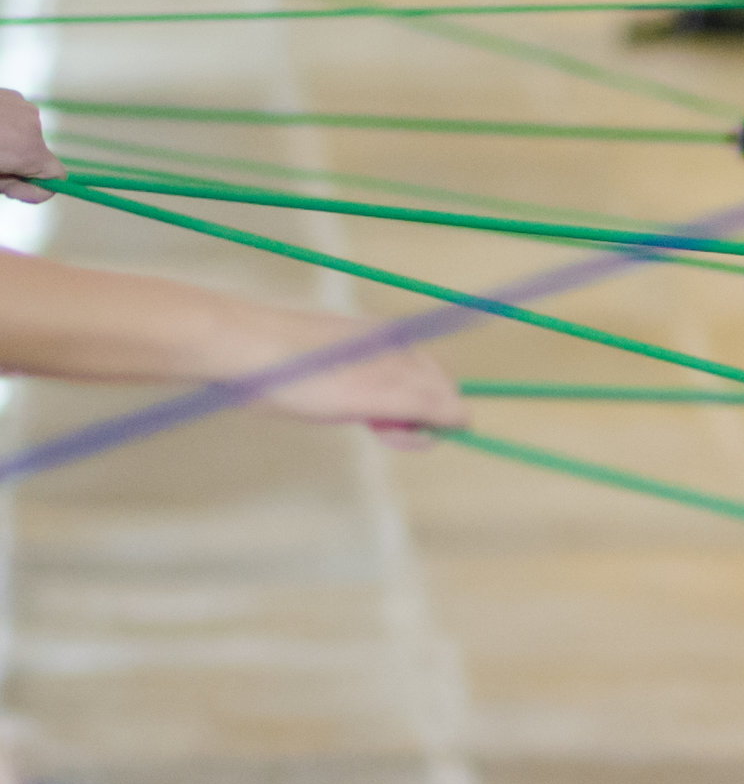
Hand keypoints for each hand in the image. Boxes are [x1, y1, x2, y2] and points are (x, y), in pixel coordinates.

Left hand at [0, 89, 50, 201]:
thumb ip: (14, 188)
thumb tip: (35, 189)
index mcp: (29, 151)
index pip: (56, 176)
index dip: (37, 186)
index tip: (13, 187)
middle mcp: (33, 125)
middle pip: (37, 154)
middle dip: (18, 163)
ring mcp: (21, 105)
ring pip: (25, 134)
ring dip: (9, 142)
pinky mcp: (9, 94)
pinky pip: (14, 116)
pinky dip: (2, 124)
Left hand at [246, 312, 464, 432]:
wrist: (237, 345)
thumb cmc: (301, 378)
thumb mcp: (368, 398)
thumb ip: (422, 406)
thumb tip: (465, 418)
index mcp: (403, 356)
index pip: (449, 399)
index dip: (434, 426)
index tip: (400, 438)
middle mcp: (392, 347)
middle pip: (429, 393)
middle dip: (412, 419)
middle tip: (374, 430)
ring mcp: (366, 345)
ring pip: (400, 387)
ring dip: (387, 410)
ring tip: (350, 415)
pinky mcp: (341, 344)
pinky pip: (373, 375)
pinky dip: (364, 396)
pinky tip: (333, 399)